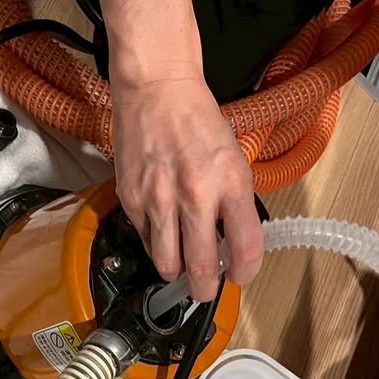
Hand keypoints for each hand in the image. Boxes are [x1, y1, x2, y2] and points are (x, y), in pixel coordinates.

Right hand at [110, 73, 263, 301]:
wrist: (157, 89)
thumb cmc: (197, 120)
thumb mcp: (234, 159)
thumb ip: (234, 203)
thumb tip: (231, 244)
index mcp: (231, 183)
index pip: (246, 249)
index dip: (245, 273)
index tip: (239, 275)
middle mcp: (196, 195)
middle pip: (201, 270)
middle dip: (205, 290)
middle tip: (205, 290)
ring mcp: (160, 200)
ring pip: (167, 264)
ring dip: (176, 272)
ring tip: (181, 265)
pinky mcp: (132, 199)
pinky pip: (145, 240)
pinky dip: (155, 245)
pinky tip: (163, 233)